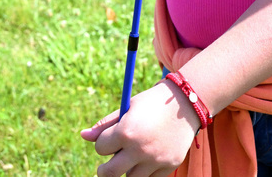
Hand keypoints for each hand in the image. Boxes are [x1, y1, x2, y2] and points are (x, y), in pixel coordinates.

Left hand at [80, 80, 200, 176]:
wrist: (188, 101)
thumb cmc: (153, 103)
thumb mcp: (129, 108)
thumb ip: (105, 124)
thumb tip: (82, 136)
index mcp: (126, 131)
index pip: (100, 149)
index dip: (104, 143)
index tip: (111, 139)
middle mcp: (140, 148)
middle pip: (109, 173)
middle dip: (105, 169)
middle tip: (108, 166)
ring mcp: (155, 159)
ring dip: (128, 170)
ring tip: (134, 157)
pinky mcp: (169, 165)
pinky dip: (148, 171)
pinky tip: (151, 157)